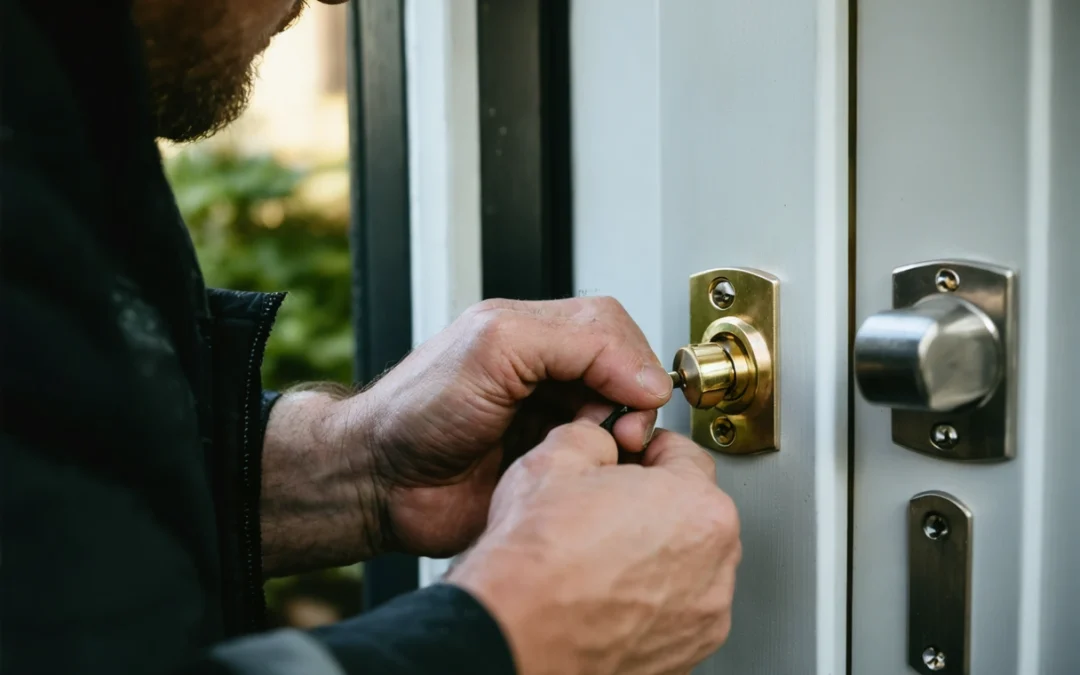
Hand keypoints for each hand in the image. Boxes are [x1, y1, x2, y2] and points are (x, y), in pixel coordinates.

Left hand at [333, 297, 673, 556]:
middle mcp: (548, 377)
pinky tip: (590, 476)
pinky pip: (602, 469)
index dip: (633, 362)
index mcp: (534, 334)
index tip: (637, 398)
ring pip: (621, 424)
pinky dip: (608, 472)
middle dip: (632, 404)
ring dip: (621, 440)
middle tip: (619, 433)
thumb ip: (573, 342)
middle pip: (626, 376)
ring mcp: (551, 424)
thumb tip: (642, 374)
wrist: (378, 482)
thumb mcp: (496, 346)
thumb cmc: (414, 412)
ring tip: (598, 454)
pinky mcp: (551, 470)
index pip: (612, 330)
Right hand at [446, 418, 741, 674]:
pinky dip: (649, 601)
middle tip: (604, 508)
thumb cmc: (535, 560)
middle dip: (653, 504)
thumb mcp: (555, 458)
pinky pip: (675, 611)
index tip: (625, 458)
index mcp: (697, 505)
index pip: (685, 454)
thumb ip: (593, 435)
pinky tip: (607, 594)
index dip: (645, 449)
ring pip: (686, 564)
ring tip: (601, 556)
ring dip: (654, 554)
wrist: (514, 637)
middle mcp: (714, 562)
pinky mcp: (685, 653)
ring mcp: (704, 614)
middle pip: (691, 511)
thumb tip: (599, 438)